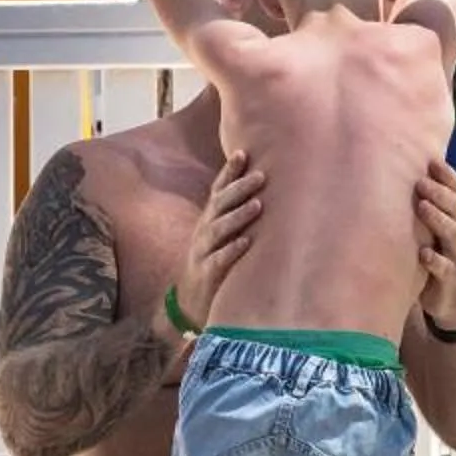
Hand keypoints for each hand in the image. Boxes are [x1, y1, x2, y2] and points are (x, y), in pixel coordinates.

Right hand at [157, 151, 264, 339]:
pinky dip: (232, 250)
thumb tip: (265, 190)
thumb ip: (236, 214)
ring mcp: (202, 252)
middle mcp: (204, 231)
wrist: (190, 302)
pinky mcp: (206, 275)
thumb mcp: (222, 235)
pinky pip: (218, 260)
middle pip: (220, 205)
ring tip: (258, 205)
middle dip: (239, 188)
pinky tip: (247, 242)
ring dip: (238, 216)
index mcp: (210, 219)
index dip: (229, 172)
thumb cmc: (215, 262)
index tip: (243, 153)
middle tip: (261, 176)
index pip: (218, 190)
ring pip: (219, 230)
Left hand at [412, 157, 455, 327]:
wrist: (450, 299)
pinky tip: (423, 254)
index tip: (432, 162)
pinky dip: (435, 261)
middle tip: (421, 183)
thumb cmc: (437, 255)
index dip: (448, 176)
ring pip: (453, 235)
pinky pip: (445, 269)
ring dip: (438, 220)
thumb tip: (401, 173)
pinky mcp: (450, 279)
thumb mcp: (434, 230)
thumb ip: (425, 206)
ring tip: (422, 208)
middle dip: (440, 194)